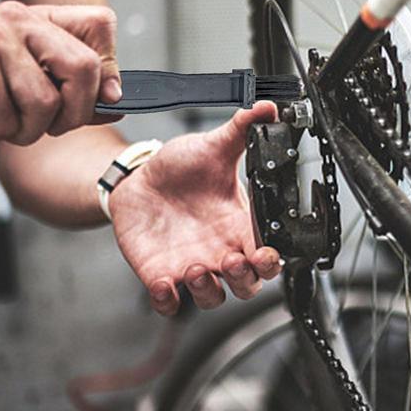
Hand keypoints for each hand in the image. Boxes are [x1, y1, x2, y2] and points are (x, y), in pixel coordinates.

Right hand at [0, 0, 121, 143]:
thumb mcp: (22, 83)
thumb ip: (67, 88)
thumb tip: (116, 102)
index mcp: (37, 20)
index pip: (102, 23)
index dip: (108, 69)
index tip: (96, 99)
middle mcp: (20, 20)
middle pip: (84, 70)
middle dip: (72, 116)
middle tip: (44, 127)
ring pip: (46, 105)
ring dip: (24, 131)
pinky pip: (8, 120)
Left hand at [110, 100, 283, 315]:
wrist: (140, 178)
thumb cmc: (182, 168)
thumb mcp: (212, 147)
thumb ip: (241, 130)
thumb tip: (268, 107)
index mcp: (238, 226)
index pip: (266, 255)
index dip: (271, 262)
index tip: (267, 254)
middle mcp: (219, 251)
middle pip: (246, 286)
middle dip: (245, 281)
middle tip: (234, 262)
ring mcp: (190, 266)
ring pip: (211, 298)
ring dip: (207, 291)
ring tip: (196, 267)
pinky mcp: (160, 273)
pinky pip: (169, 303)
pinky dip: (168, 300)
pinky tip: (163, 284)